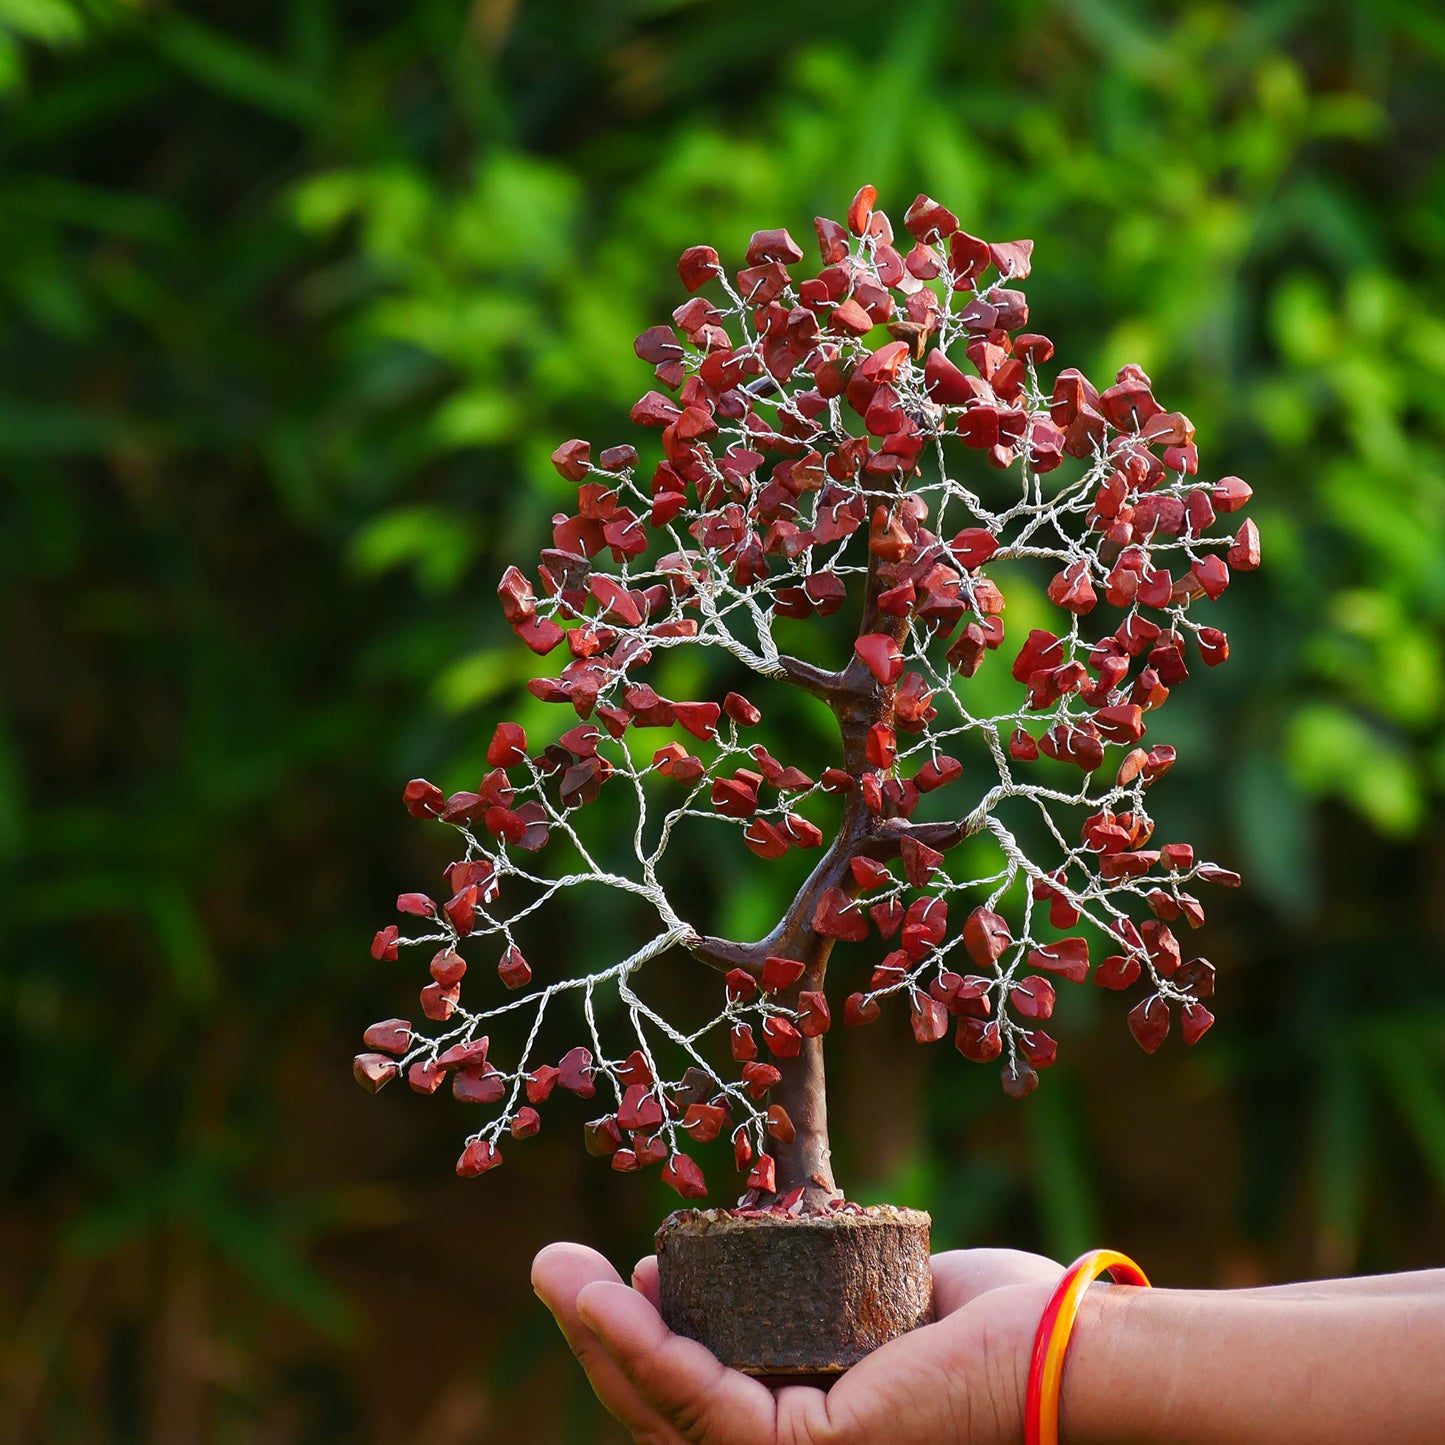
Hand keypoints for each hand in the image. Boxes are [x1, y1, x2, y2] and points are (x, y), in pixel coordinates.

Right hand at [532, 1241, 1063, 1444]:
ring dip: (601, 1334)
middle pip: (661, 1407)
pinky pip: (706, 1402)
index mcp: (801, 1425)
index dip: (639, 1338)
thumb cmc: (986, 1321)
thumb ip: (815, 1282)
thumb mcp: (870, 1293)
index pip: (693, 1398)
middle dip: (597, 1335)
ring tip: (556, 1269)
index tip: (625, 1267)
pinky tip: (610, 1297)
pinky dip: (649, 1349)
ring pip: (667, 1407)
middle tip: (551, 1263)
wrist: (1067, 1346)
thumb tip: (766, 1237)